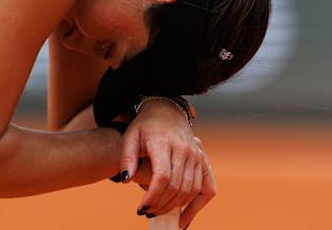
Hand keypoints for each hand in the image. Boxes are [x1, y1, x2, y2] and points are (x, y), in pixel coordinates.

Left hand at [117, 99, 211, 220]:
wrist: (166, 111)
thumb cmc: (144, 126)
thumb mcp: (130, 137)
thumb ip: (126, 158)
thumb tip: (125, 179)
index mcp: (163, 143)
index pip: (161, 177)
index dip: (152, 197)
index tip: (141, 208)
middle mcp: (183, 149)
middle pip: (176, 186)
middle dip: (160, 205)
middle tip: (146, 212)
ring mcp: (196, 155)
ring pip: (190, 190)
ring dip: (175, 207)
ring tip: (158, 212)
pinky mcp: (203, 160)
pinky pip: (206, 189)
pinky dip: (196, 206)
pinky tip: (184, 219)